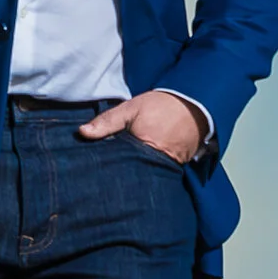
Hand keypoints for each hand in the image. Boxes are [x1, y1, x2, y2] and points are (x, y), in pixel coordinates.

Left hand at [79, 90, 208, 164]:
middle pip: (132, 173)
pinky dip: (149, 169)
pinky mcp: (178, 166)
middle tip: (102, 175)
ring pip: (145, 173)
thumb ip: (107, 122)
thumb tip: (81, 132)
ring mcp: (170, 166)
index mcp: (143, 147)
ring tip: (119, 175)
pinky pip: (159, 171)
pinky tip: (139, 168)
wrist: (195, 103)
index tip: (93, 168)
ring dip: (134, 172)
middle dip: (119, 173)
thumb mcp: (130, 108)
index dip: (106, 166)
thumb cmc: (161, 105)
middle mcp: (157, 161)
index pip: (118, 164)